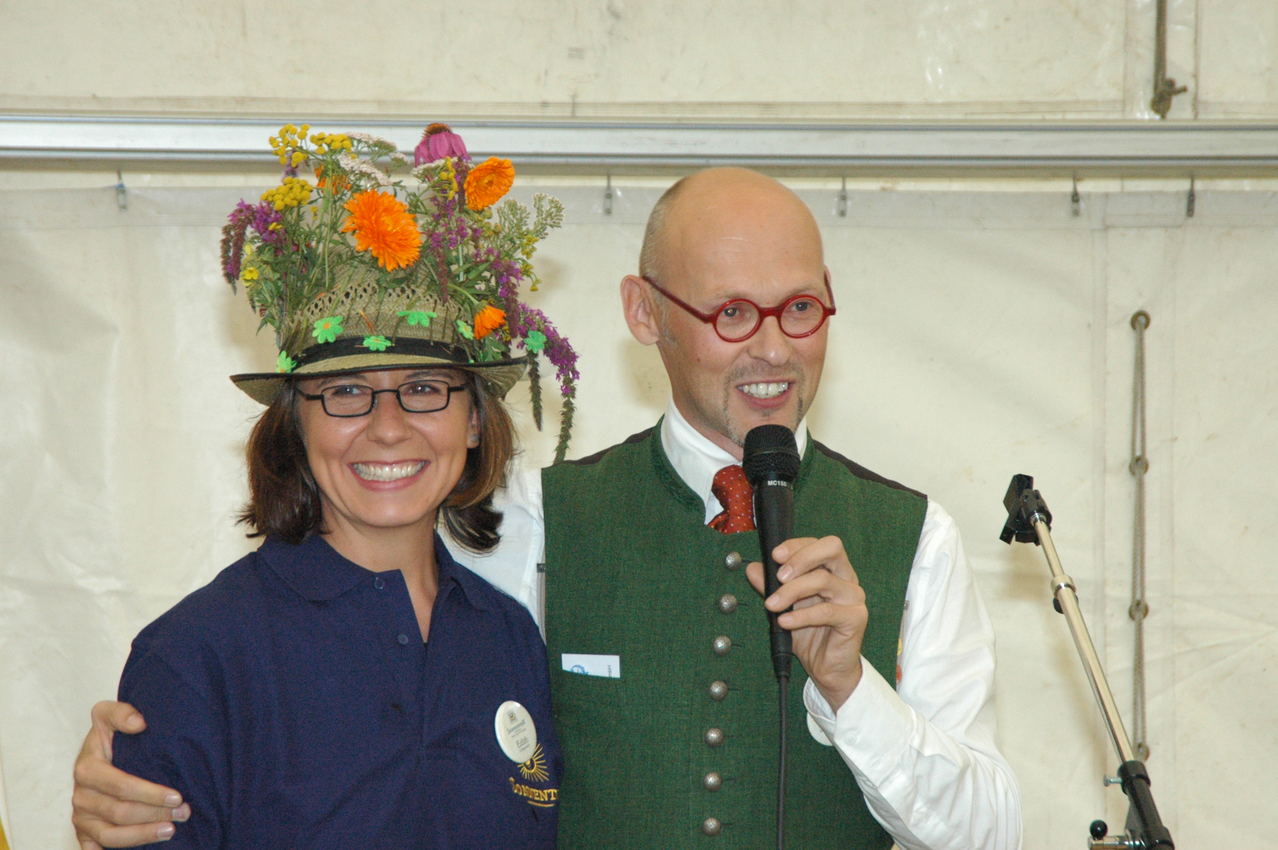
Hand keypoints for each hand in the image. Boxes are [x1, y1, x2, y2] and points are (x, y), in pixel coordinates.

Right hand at [71, 701, 188, 848]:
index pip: (121, 786)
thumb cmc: (110, 734)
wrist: (97, 750)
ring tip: (171, 830)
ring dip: (143, 835)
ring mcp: (81, 816)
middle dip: (155, 814)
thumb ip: (121, 713)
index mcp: (87, 769)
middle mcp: (81, 796)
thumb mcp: (109, 715)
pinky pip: (96, 848)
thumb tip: (139, 723)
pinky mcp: (84, 831)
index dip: (149, 794)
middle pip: (120, 813)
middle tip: (184, 812)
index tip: (177, 796)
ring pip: (111, 835)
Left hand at [746, 536, 866, 710]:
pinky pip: (826, 611)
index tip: (774, 556)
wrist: (826, 668)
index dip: (797, 546)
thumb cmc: (809, 634)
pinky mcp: (855, 618)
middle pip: (832, 548)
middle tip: (779, 576)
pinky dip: (801, 615)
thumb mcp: (784, 606)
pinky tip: (784, 621)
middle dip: (801, 558)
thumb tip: (753, 569)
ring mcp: (854, 597)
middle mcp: (846, 578)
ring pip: (823, 580)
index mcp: (833, 570)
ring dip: (792, 591)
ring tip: (772, 605)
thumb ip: (770, 587)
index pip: (819, 544)